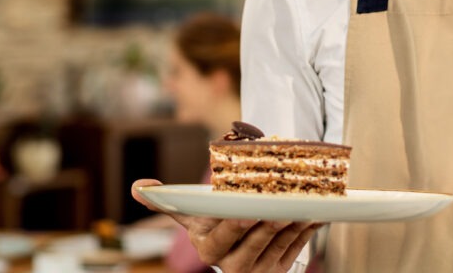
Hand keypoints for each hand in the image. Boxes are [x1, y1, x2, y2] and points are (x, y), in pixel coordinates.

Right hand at [131, 178, 319, 272]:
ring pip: (279, 243)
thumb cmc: (212, 224)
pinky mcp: (279, 269)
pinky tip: (314, 213)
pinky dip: (306, 229)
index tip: (246, 213)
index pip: (223, 238)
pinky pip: (296, 247)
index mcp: (209, 249)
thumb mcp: (191, 215)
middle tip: (282, 205)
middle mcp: (232, 265)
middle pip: (256, 240)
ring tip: (303, 205)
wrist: (236, 247)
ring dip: (293, 224)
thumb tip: (138, 187)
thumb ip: (168, 203)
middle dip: (270, 223)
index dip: (236, 226)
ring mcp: (259, 269)